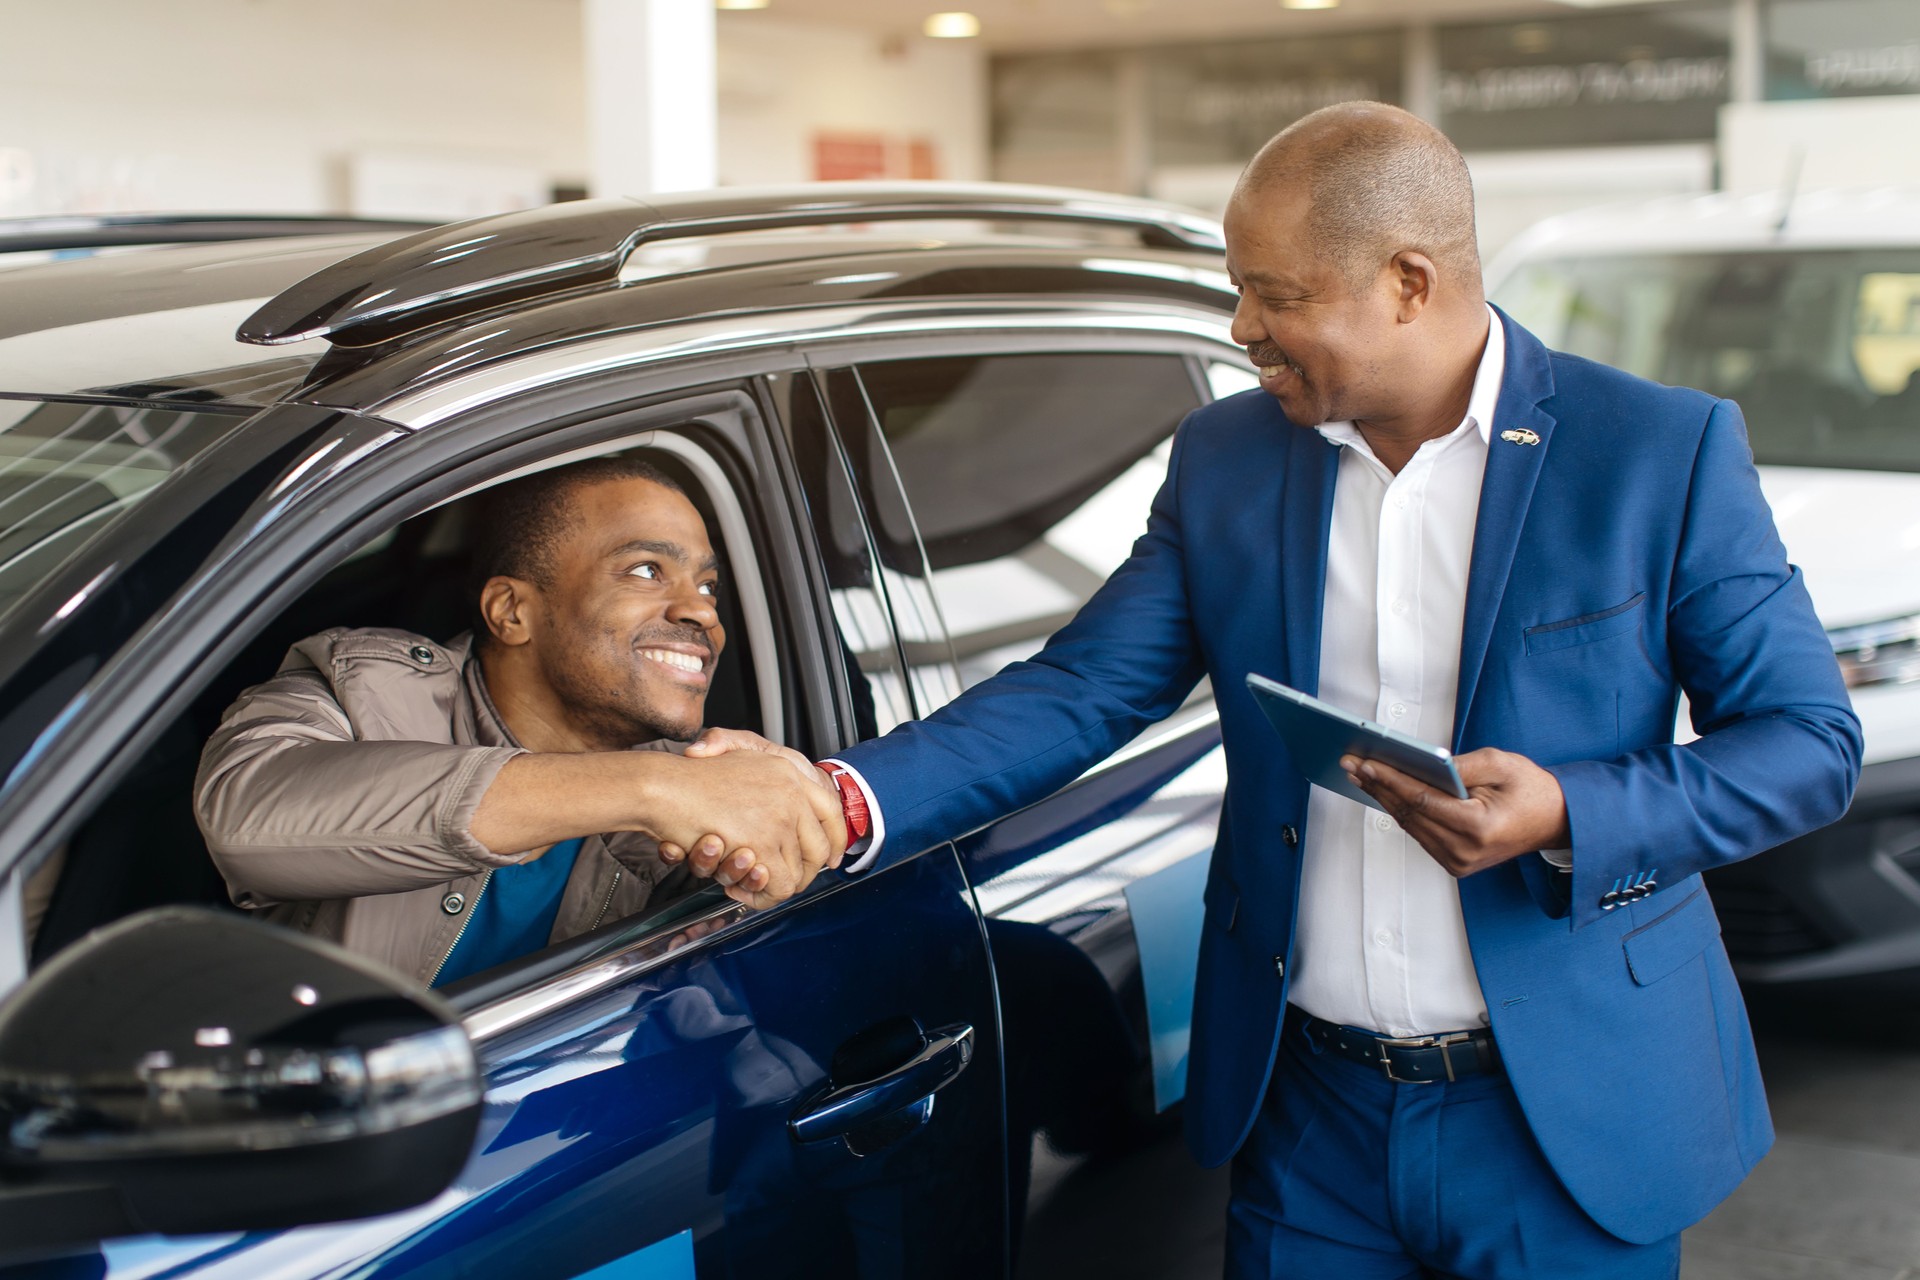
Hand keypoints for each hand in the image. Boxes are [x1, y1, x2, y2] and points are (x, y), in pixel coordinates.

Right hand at [648, 735, 847, 909]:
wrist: (663, 788)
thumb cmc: (689, 779)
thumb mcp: (734, 758)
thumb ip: (764, 780)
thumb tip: (793, 812)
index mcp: (788, 769)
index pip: (832, 810)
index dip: (834, 840)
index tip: (830, 859)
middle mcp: (793, 791)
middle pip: (820, 849)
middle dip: (801, 874)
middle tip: (772, 881)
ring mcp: (782, 818)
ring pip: (799, 872)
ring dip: (772, 886)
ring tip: (742, 883)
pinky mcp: (764, 845)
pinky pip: (779, 886)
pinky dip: (759, 895)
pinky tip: (733, 887)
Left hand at [1342, 747, 1570, 877]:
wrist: (1556, 822)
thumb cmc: (1532, 790)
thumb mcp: (1501, 764)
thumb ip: (1459, 765)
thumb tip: (1419, 762)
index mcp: (1478, 827)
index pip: (1421, 800)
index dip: (1390, 780)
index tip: (1365, 763)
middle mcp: (1464, 851)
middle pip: (1409, 815)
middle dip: (1378, 786)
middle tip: (1351, 764)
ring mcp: (1458, 862)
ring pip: (1410, 825)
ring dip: (1384, 799)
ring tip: (1360, 775)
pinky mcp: (1454, 863)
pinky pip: (1419, 833)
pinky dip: (1401, 811)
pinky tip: (1383, 791)